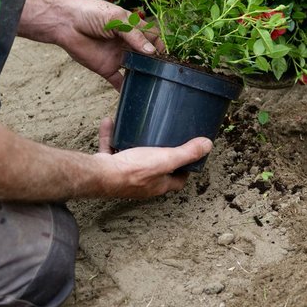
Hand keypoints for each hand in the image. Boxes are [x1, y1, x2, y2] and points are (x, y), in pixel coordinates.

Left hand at [57, 0, 163, 89]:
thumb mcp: (116, 19)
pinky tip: (136, 95)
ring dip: (145, 76)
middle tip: (164, 72)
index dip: (159, 45)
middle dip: (156, 62)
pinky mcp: (107, 69)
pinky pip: (119, 81)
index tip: (166, 55)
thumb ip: (134, 35)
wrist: (64, 23)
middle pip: (147, 55)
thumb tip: (152, 52)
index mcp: (132, 28)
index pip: (152, 37)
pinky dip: (127, 89)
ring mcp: (118, 57)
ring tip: (156, 84)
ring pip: (137, 69)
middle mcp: (127, 43)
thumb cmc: (90, 13)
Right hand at [95, 117, 211, 198]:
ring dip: (133, 143)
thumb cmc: (133, 170)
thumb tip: (207, 145)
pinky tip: (111, 122)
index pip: (178, 180)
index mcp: (158, 184)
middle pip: (155, 170)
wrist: (99, 175)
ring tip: (137, 129)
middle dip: (159, 155)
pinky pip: (110, 149)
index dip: (185, 170)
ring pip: (131, 157)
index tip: (189, 156)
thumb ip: (187, 152)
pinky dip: (111, 136)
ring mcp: (124, 175)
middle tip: (164, 139)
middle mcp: (142, 183)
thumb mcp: (167, 159)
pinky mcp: (108, 167)